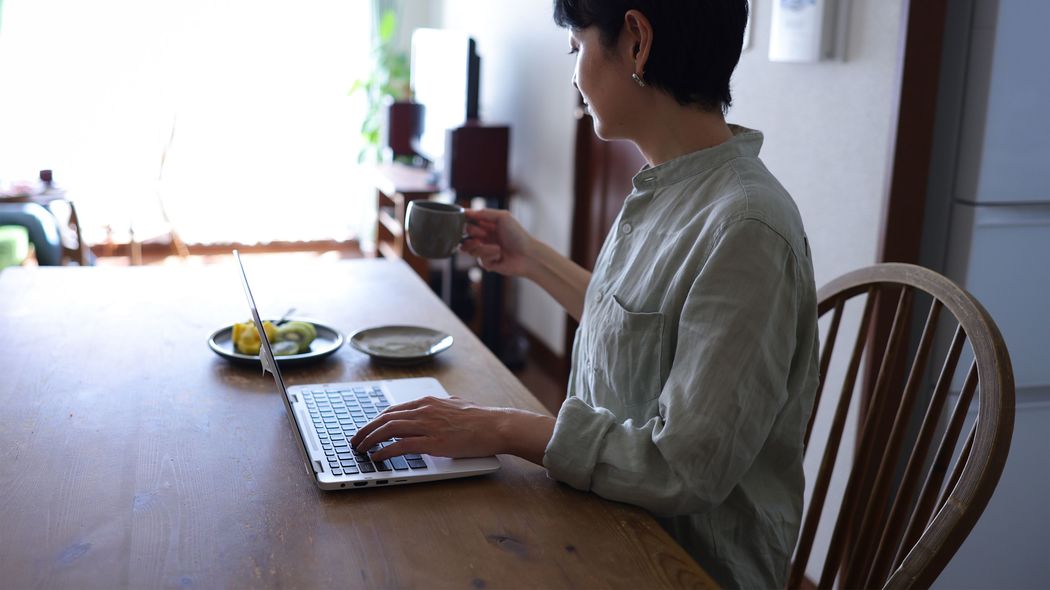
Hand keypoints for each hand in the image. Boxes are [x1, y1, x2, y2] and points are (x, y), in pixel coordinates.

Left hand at [349, 396, 507, 462]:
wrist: (496, 426)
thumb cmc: (480, 419)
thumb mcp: (456, 405)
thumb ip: (441, 407)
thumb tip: (436, 407)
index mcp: (428, 402)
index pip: (394, 410)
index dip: (376, 420)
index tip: (367, 428)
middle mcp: (425, 410)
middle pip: (386, 418)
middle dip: (366, 429)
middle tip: (355, 440)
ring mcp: (428, 425)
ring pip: (389, 429)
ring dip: (370, 439)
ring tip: (360, 448)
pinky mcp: (433, 442)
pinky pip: (402, 445)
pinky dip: (385, 450)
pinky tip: (377, 456)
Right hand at [460, 208, 534, 276]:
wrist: (527, 255)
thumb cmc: (518, 235)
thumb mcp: (503, 217)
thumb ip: (484, 213)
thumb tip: (466, 212)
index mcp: (487, 226)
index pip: (469, 222)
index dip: (467, 223)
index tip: (470, 223)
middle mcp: (485, 238)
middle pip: (465, 236)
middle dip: (473, 235)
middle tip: (484, 236)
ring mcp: (485, 251)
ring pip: (470, 249)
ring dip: (483, 248)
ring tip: (497, 248)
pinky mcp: (487, 263)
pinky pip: (480, 259)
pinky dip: (490, 256)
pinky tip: (500, 255)